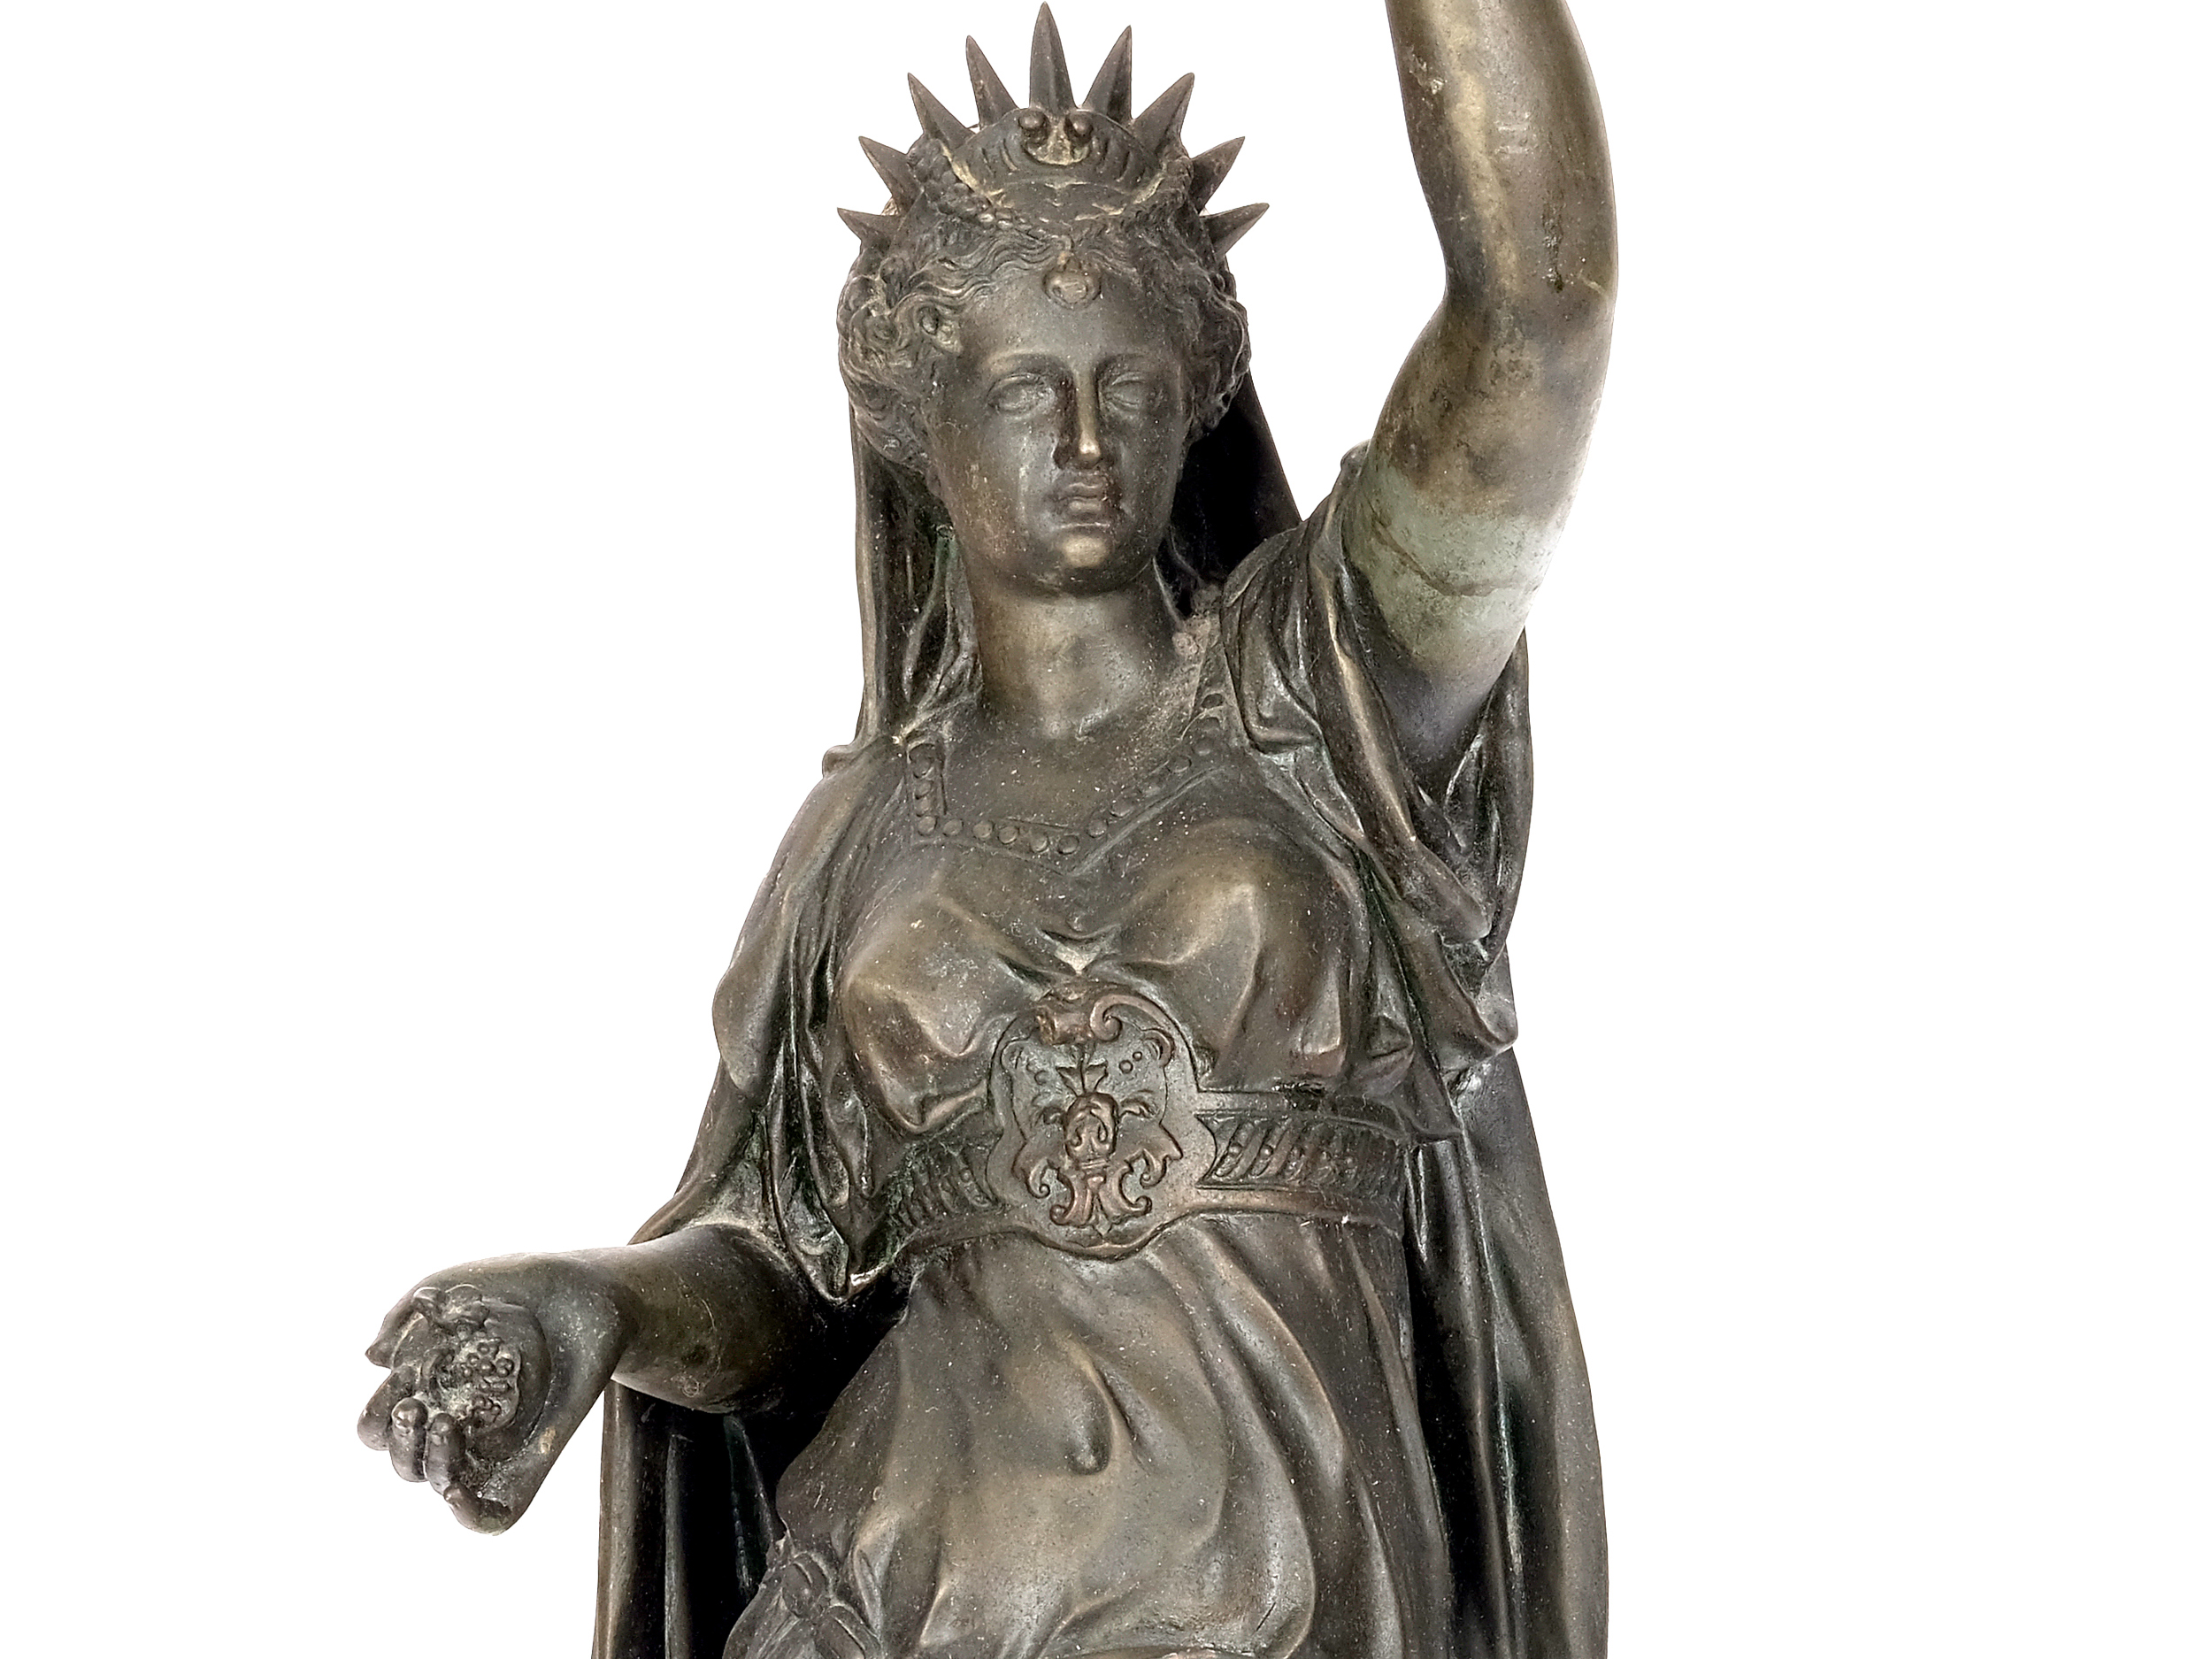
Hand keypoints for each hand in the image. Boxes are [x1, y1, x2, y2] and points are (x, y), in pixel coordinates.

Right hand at [359, 1254, 628, 1533]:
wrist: (589, 1293)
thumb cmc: (519, 1287)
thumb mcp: (452, 1287)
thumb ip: (402, 1315)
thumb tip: (371, 1360)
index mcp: (425, 1391)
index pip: (378, 1426)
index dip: (375, 1413)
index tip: (398, 1385)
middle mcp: (452, 1424)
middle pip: (400, 1460)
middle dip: (398, 1439)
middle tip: (415, 1406)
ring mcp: (490, 1448)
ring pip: (437, 1483)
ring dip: (428, 1461)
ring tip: (445, 1422)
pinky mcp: (530, 1468)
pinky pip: (493, 1515)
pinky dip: (468, 1515)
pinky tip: (454, 1494)